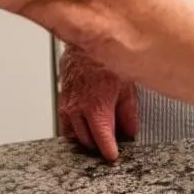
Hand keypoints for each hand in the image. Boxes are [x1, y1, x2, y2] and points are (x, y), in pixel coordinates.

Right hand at [58, 46, 138, 162]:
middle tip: (110, 140)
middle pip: (87, 141)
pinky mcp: (62, 96)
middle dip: (99, 144)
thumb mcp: (126, 84)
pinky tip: (82, 122)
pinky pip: (65, 121)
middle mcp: (79, 110)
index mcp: (96, 109)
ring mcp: (67, 104)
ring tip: (96, 133)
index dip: (110, 152)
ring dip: (85, 136)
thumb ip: (129, 111)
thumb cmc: (105, 57)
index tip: (113, 155)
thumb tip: (131, 128)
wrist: (86, 37)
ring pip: (73, 134)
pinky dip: (73, 126)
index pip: (103, 142)